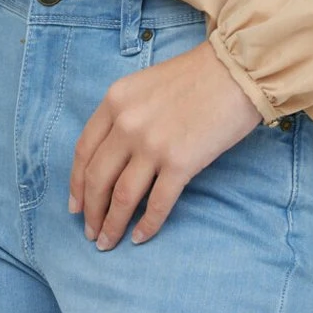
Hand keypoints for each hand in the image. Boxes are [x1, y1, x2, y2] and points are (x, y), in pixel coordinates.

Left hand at [68, 37, 263, 249]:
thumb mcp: (146, 85)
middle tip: (91, 233)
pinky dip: (146, 225)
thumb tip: (113, 156)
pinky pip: (156, 204)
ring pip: (121, 197)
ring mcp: (152, 145)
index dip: (76, 184)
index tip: (76, 206)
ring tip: (109, 243)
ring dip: (112, 225)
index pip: (83, 151)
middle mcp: (127, 123)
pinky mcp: (180, 163)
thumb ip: (125, 114)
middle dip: (91, 212)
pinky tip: (141, 237)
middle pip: (97, 179)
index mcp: (115, 101)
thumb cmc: (196, 75)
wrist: (237, 70)